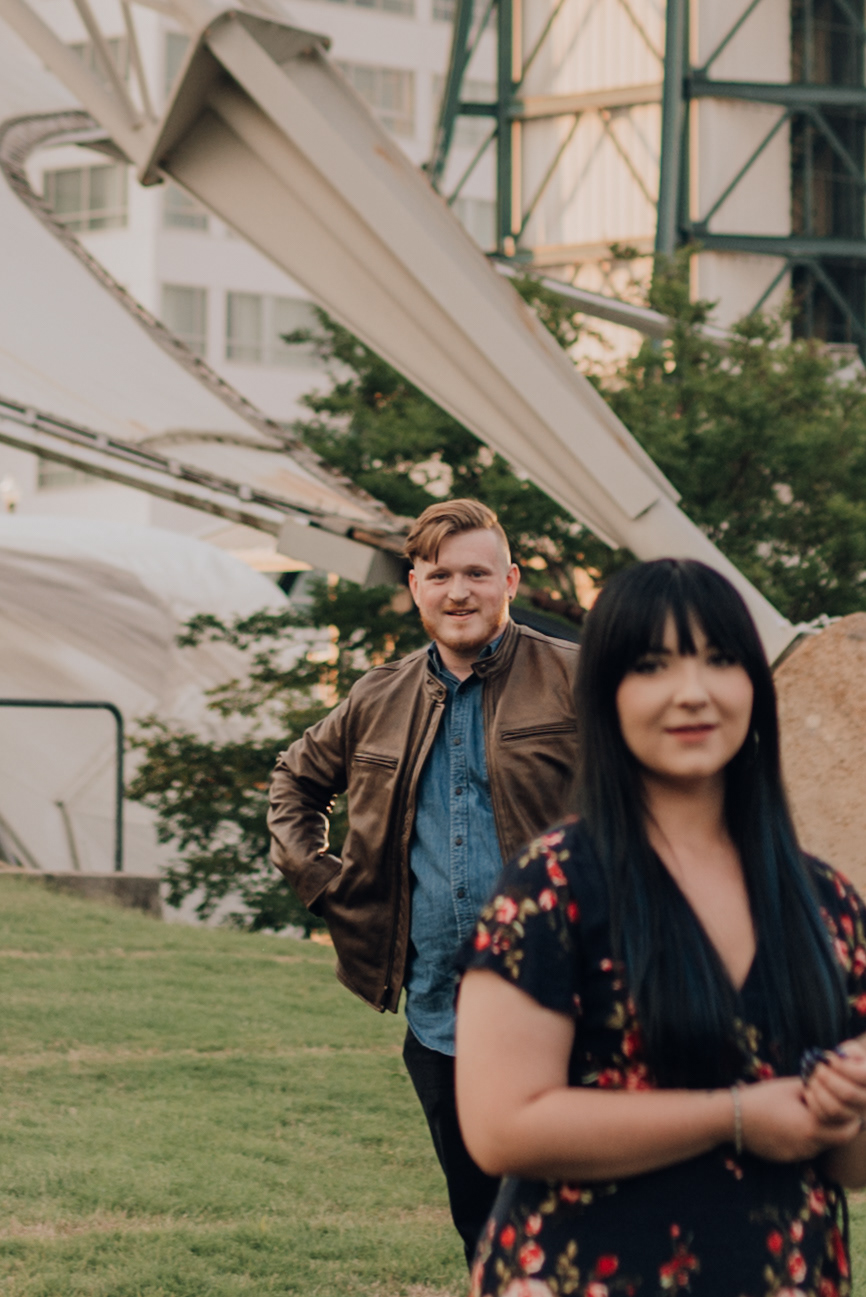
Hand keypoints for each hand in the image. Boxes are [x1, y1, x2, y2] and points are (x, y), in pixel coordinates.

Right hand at [739, 1076, 861, 1161]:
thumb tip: (832, 1087)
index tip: (848, 1106)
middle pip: (837, 1140)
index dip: (851, 1118)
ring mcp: (798, 1155)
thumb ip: (816, 1088)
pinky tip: (792, 1123)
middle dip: (839, 1125)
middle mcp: (809, 1147)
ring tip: (809, 1113)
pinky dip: (806, 1138)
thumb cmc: (762, 1098)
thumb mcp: (792, 1087)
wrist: (732, 1119)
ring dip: (822, 1132)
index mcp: (812, 1127)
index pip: (847, 1130)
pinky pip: (806, 1149)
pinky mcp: (787, 1159)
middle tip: (834, 1109)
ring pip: (821, 1145)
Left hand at [803, 1039, 865, 1130]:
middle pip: (848, 1093)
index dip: (843, 1066)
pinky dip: (813, 1102)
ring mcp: (856, 1117)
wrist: (841, 1085)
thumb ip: (849, 1052)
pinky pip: (824, 1119)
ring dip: (818, 1090)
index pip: (862, 1076)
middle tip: (816, 1067)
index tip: (829, 1057)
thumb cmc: (846, 1063)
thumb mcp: (850, 1053)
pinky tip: (809, 1090)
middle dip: (827, 1078)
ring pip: (835, 1109)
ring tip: (811, 1077)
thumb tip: (839, 1057)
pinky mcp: (840, 1127)